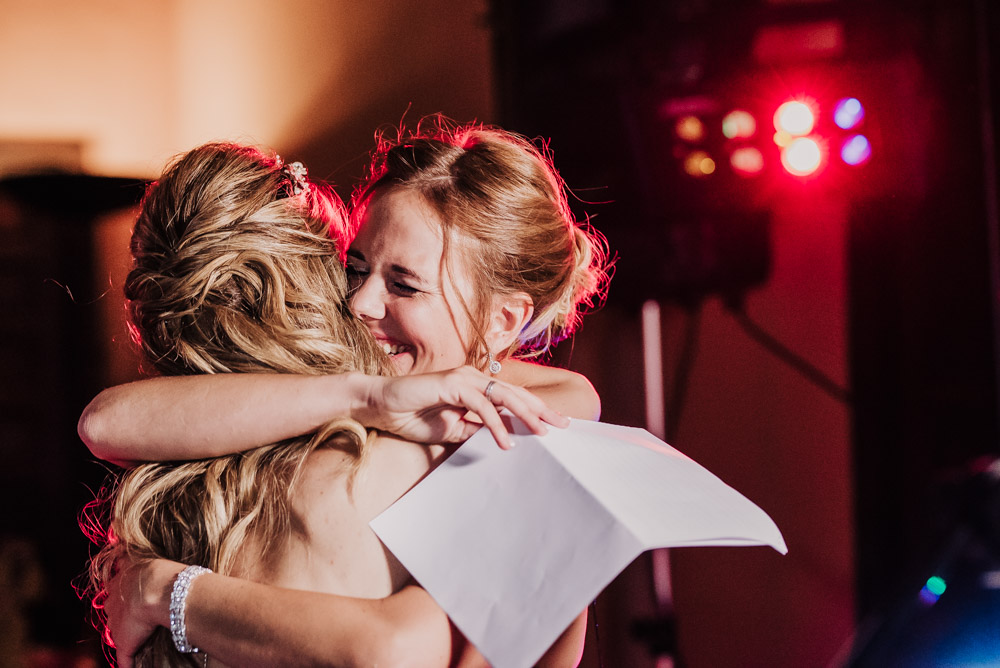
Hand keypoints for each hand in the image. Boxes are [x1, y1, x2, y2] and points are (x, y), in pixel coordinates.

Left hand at [105, 556, 183, 667]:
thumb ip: (131, 548)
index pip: (116, 589)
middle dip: (122, 612)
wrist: (158, 590)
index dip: (124, 593)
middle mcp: (113, 604)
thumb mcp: (142, 554)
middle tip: (136, 615)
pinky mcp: (125, 643)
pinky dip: (128, 665)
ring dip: (127, 634)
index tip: (133, 595)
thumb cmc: (158, 571)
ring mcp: (117, 625)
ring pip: (118, 631)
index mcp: (119, 583)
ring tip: (139, 639)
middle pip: (112, 609)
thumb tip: (117, 529)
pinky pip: (125, 659)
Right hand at [356, 366, 568, 448]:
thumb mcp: (453, 430)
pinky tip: (506, 442)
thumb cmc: (413, 417)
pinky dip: (496, 423)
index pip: (512, 396)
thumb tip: (502, 438)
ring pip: (504, 396)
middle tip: (563, 425)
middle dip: (541, 409)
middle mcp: (473, 377)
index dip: (535, 408)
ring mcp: (463, 378)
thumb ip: (475, 430)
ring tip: (542, 434)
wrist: (381, 407)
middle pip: (516, 393)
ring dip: (525, 415)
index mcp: (475, 385)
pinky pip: (481, 405)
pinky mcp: (452, 384)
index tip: (556, 424)